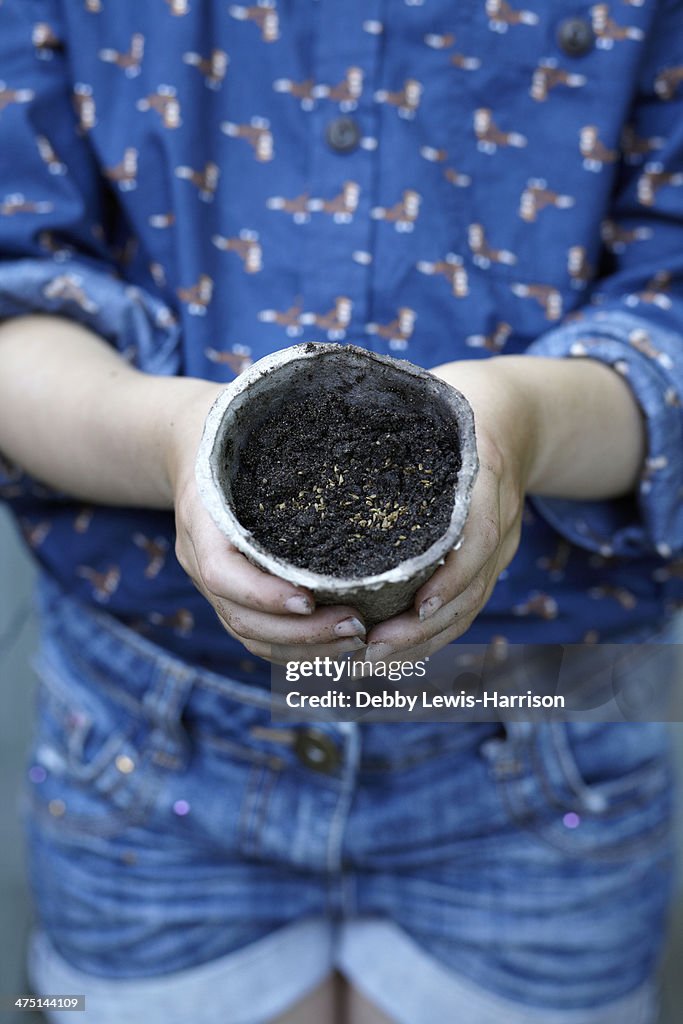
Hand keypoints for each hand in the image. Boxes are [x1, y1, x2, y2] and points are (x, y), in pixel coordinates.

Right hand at [167, 381, 367, 664]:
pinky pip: (259, 636)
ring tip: (358, 641)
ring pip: (250, 637)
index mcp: (201, 516)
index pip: (222, 573)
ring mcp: (214, 580)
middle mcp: (202, 557)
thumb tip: (356, 410)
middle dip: (300, 634)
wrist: (191, 439)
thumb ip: (289, 422)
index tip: (310, 600)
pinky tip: (340, 644)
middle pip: (240, 619)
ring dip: (305, 649)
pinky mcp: (233, 593)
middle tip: (358, 627)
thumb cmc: (234, 422)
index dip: (262, 594)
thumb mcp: (249, 416)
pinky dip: (298, 649)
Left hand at [355, 358, 538, 663]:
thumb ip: (390, 431)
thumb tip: (317, 431)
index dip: (452, 578)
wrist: (514, 414)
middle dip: (424, 627)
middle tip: (372, 649)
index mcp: (485, 476)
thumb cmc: (453, 408)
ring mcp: (499, 545)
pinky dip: (432, 633)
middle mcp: (498, 519)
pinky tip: (395, 651)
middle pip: (472, 588)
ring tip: (374, 660)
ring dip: (425, 641)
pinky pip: (465, 605)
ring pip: (469, 606)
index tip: (415, 607)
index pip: (479, 538)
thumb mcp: (431, 407)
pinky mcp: (488, 560)